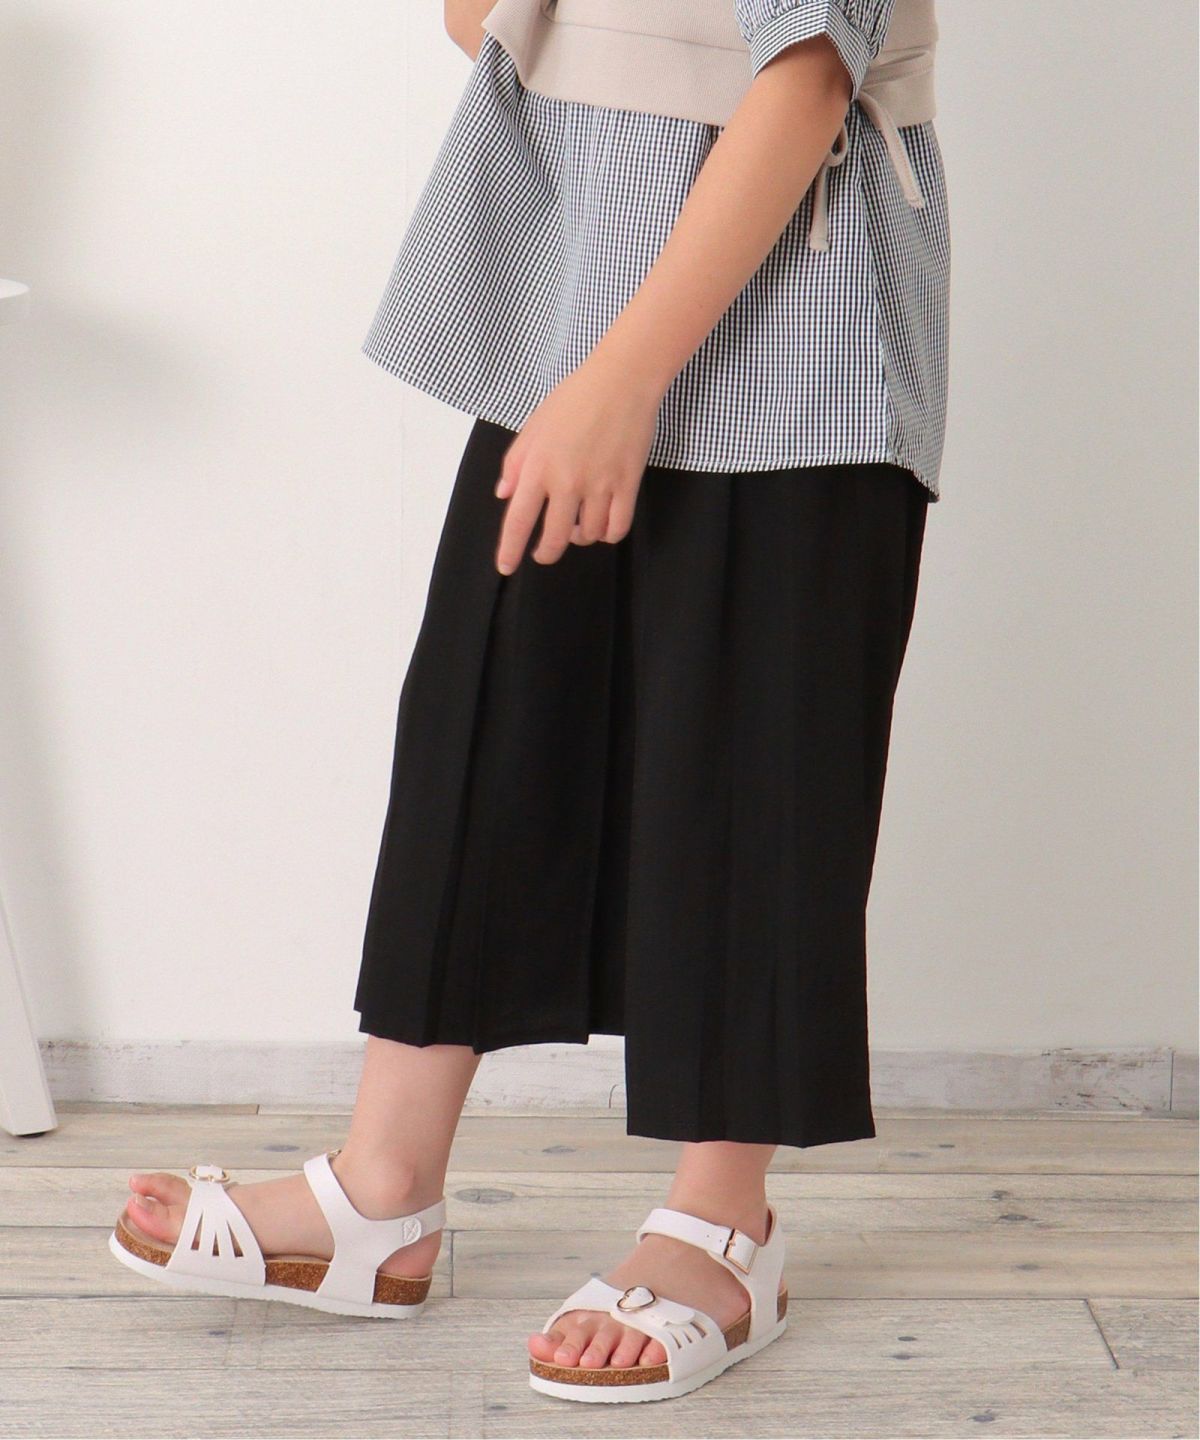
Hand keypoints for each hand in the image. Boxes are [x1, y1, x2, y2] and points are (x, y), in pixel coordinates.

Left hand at [493, 352, 662, 573]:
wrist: (621, 381)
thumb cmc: (574, 399)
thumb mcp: (533, 426)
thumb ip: (515, 463)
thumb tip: (504, 495)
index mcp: (538, 467)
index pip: (518, 521)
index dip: (509, 550)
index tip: (505, 567)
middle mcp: (567, 481)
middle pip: (555, 538)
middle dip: (546, 553)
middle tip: (543, 552)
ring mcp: (600, 485)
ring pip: (588, 535)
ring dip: (579, 538)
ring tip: (576, 528)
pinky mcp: (627, 484)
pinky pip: (618, 526)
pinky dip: (608, 534)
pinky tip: (602, 526)